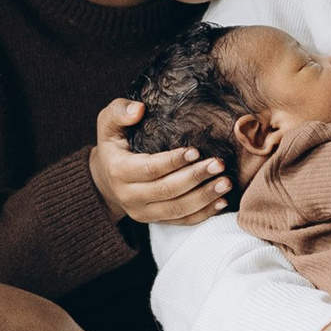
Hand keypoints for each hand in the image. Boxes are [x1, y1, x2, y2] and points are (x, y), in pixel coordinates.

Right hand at [89, 97, 230, 231]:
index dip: (173, 161)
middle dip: (195, 178)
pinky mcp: (154, 221)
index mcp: (118, 171)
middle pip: (167, 191)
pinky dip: (203, 214)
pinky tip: (221, 201)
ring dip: (204, 198)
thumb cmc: (114, 144)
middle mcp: (129, 196)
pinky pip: (181, 221)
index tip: (196, 150)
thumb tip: (139, 109)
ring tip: (226, 183)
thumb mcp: (108, 123)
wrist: (105, 178)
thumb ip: (119, 111)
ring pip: (177, 210)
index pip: (150, 168)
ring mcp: (142, 212)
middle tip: (219, 164)